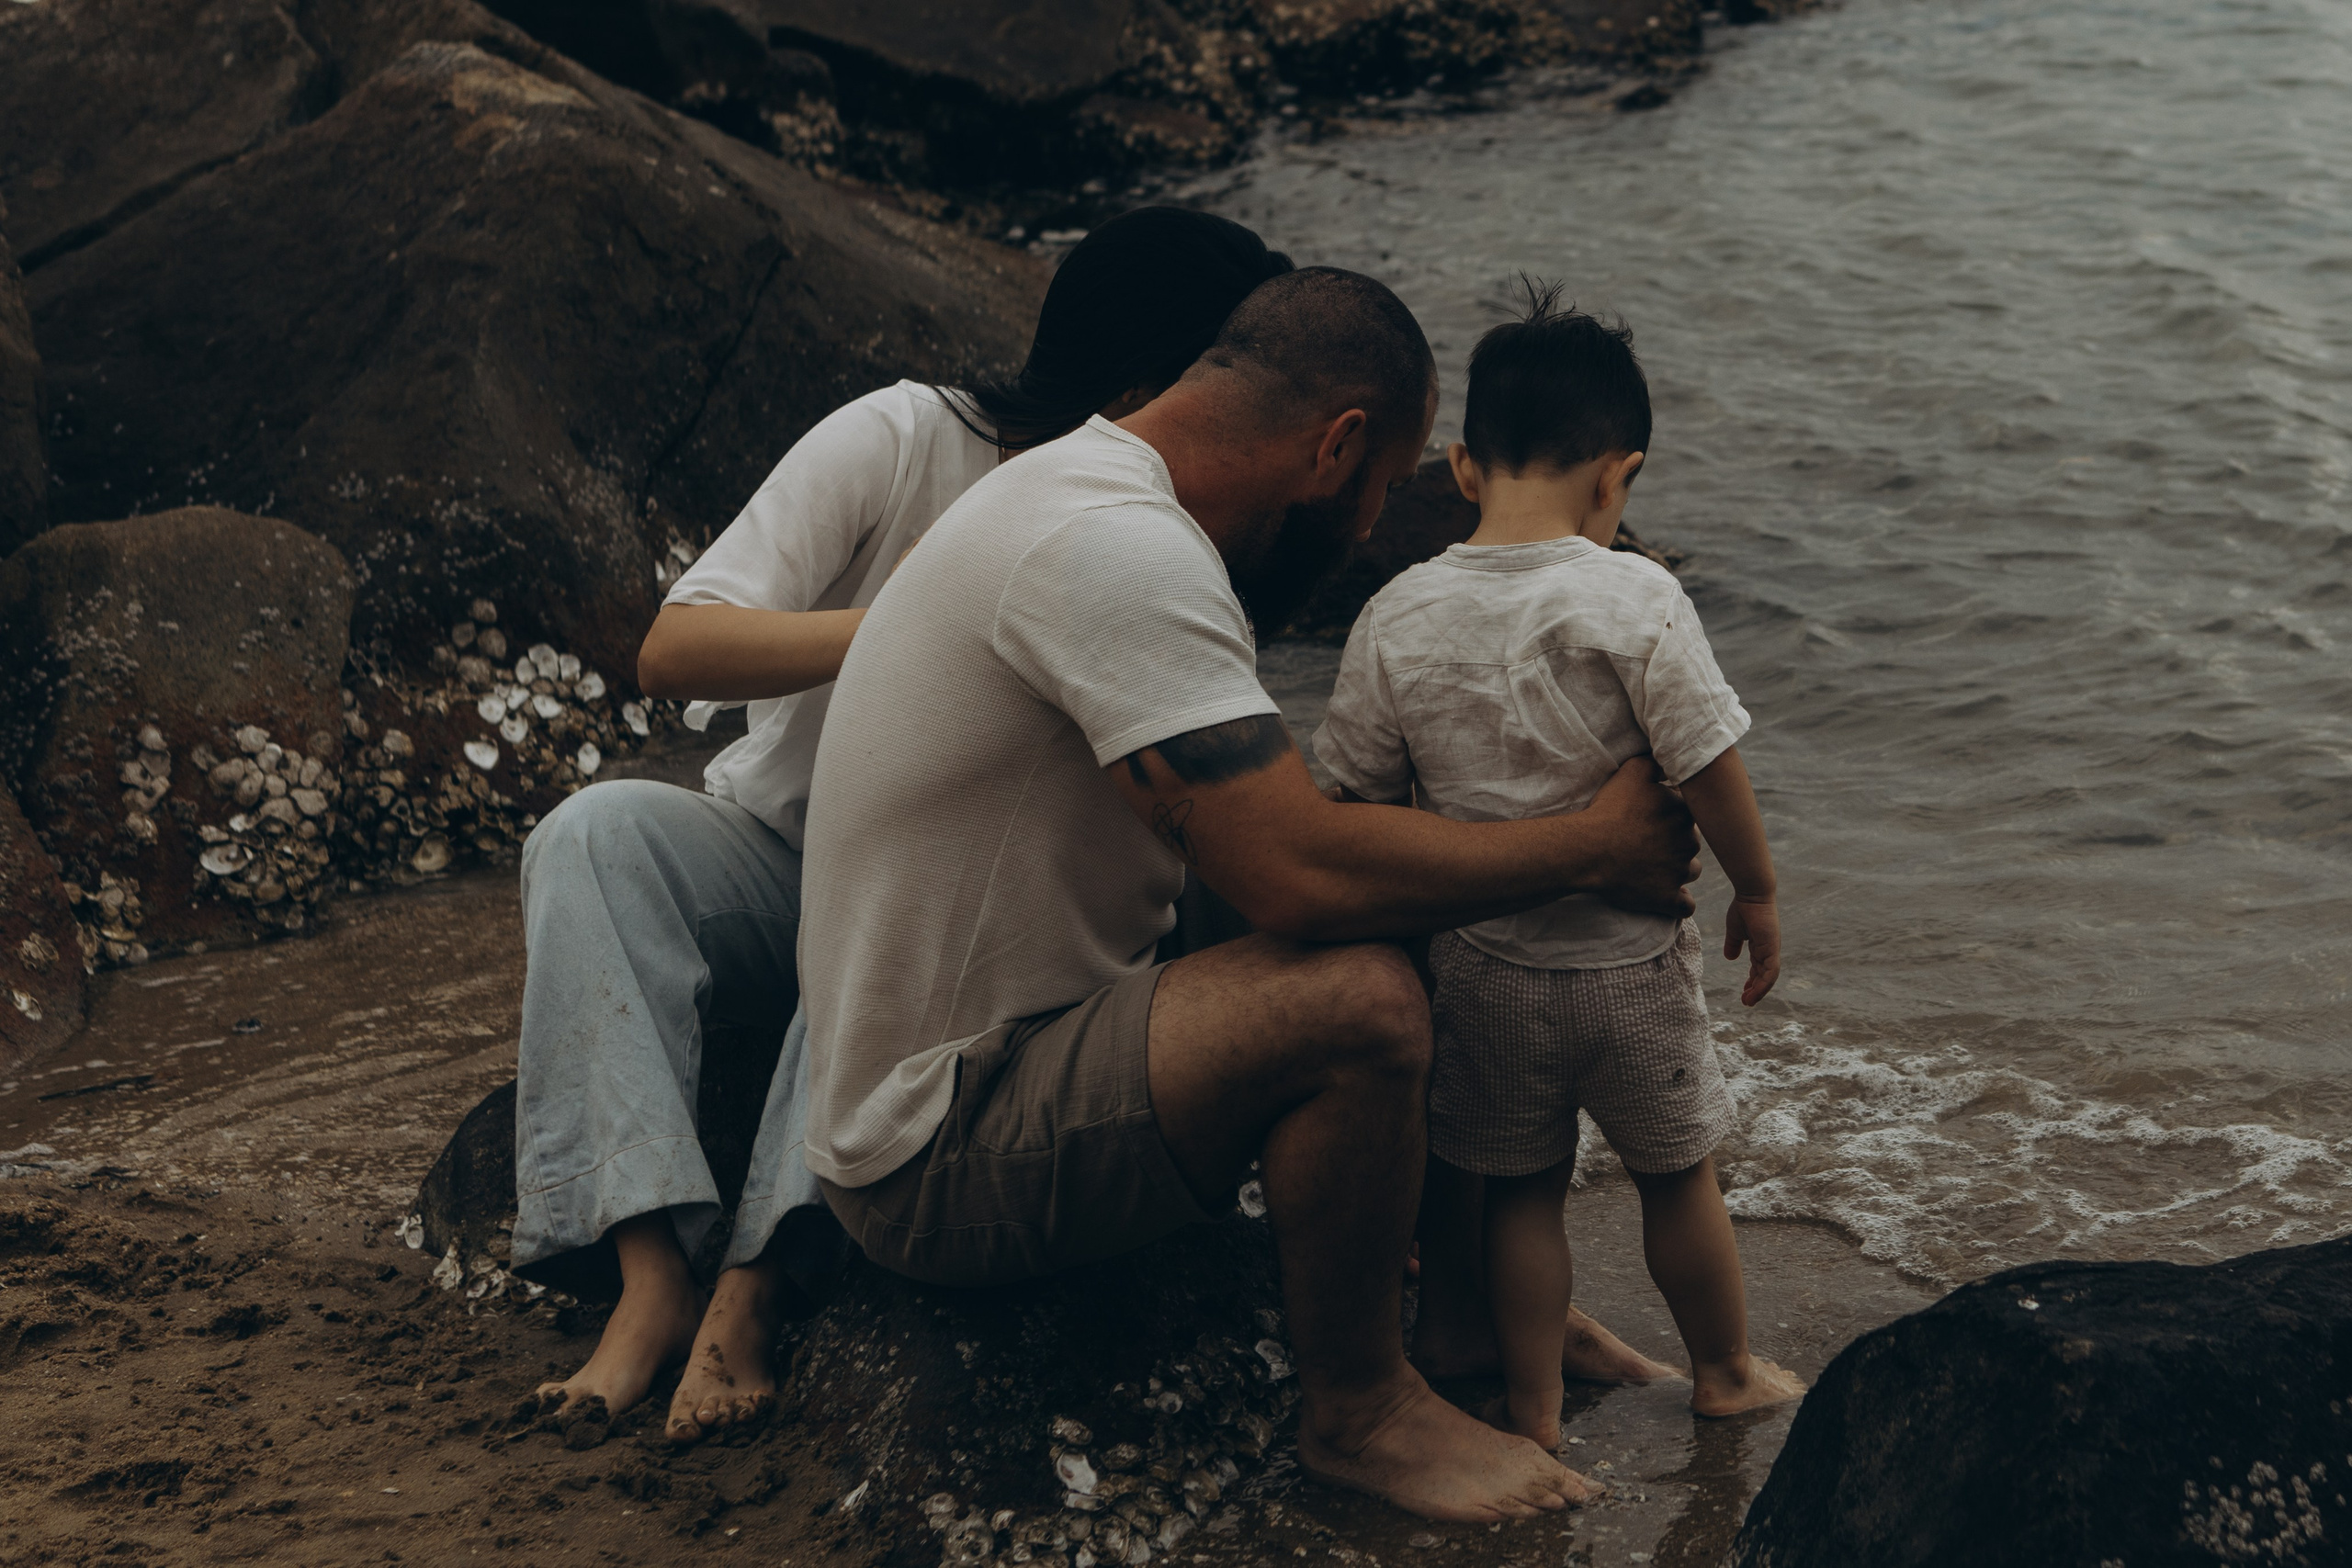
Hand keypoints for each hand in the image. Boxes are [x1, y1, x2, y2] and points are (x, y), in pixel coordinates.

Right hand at [1585, 757, 1700, 917]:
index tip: (1652, 819)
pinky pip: (1685, 905)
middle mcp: (1688, 843)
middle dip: (1675, 843)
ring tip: (1653, 867)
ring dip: (1678, 869)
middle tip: (1648, 842)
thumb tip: (1669, 761)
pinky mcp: (1667, 898)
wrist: (1588, 850)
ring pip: (1691, 871)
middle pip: (1690, 843)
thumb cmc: (1608, 810)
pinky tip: (1666, 895)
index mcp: (1683, 813)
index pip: (1688, 813)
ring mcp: (1679, 873)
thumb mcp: (1632, 773)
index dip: (1671, 815)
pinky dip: (1677, 901)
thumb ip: (1656, 764)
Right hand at [1725, 896, 1779, 1005]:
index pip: (1759, 968)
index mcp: (1761, 946)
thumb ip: (1733, 944)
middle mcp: (1769, 950)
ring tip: (1749, 1001)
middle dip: (1756, 990)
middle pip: (1764, 975)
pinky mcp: (1772, 949)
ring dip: (1759, 991)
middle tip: (1746, 1002)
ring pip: (1768, 977)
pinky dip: (1763, 984)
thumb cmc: (1743, 908)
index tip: (1744, 992)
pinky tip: (1754, 993)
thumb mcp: (1735, 931)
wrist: (1751, 894)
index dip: (1752, 982)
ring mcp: (1772, 950)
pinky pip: (1770, 972)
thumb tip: (1730, 958)